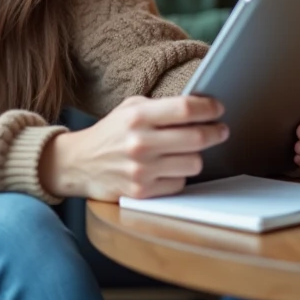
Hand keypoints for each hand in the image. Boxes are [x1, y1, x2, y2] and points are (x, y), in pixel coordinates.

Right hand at [39, 95, 228, 201]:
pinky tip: (169, 167)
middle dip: (216, 132)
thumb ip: (160, 107)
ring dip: (196, 155)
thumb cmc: (110, 133)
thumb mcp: (129, 108)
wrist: (78, 164)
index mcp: (137, 116)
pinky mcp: (142, 193)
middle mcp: (140, 143)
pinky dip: (179, 175)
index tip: (218, 109)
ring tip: (190, 150)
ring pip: (193, 163)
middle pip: (196, 138)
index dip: (209, 108)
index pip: (185, 109)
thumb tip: (199, 107)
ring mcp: (141, 170)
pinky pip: (179, 183)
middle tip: (220, 129)